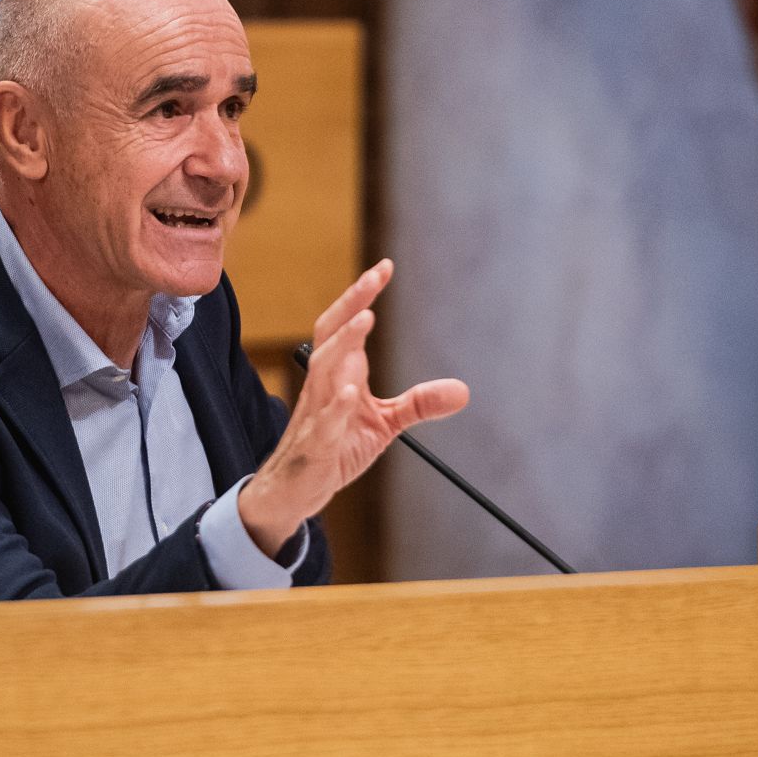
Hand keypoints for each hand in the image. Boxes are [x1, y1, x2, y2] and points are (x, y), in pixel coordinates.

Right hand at [237, 259, 470, 555]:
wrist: (294, 489)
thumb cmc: (334, 447)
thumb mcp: (384, 424)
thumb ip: (418, 403)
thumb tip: (464, 391)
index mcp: (339, 374)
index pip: (347, 324)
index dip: (362, 295)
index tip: (385, 267)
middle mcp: (324, 385)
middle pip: (331, 333)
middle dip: (351, 303)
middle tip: (375, 277)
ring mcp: (317, 414)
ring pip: (323, 369)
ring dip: (344, 343)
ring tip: (367, 320)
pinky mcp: (317, 446)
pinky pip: (324, 422)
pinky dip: (336, 406)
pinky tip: (350, 393)